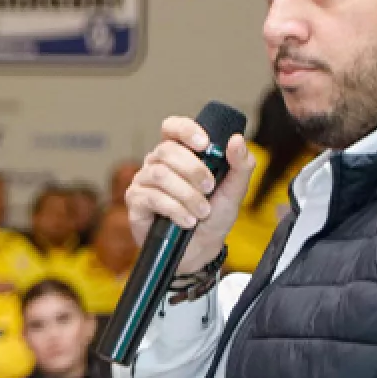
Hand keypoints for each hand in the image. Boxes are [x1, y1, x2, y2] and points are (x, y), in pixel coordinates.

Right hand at [125, 118, 255, 274]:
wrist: (201, 250)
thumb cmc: (214, 217)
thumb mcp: (234, 191)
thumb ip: (240, 165)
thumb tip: (237, 140)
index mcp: (180, 153)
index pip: (172, 127)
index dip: (185, 129)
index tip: (204, 143)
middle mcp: (158, 163)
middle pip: (167, 150)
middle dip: (193, 170)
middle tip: (209, 188)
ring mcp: (144, 181)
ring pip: (160, 174)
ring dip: (186, 194)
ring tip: (201, 211)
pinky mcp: (136, 202)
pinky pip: (151, 197)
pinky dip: (174, 209)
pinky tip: (187, 221)